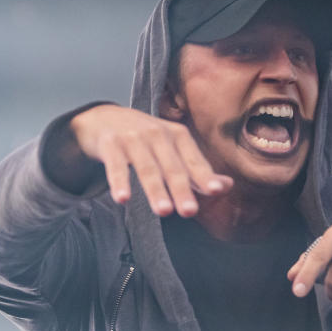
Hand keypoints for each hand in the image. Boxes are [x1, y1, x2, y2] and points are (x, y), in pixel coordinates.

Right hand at [70, 105, 232, 216]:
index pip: (194, 160)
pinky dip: (119, 182)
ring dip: (155, 190)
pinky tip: (122, 199)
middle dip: (182, 189)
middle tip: (190, 211)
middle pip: (172, 167)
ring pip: (147, 168)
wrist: (104, 119)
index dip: (205, 176)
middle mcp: (158, 134)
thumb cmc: (145, 140)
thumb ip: (196, 170)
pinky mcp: (111, 144)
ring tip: (163, 211)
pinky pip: (116, 166)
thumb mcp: (173, 149)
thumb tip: (226, 187)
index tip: (216, 191)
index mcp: (178, 136)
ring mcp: (133, 138)